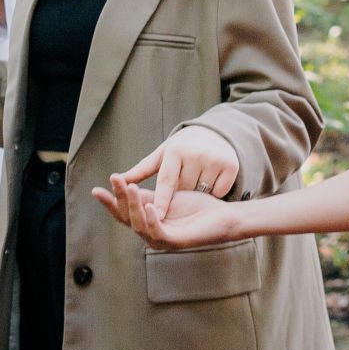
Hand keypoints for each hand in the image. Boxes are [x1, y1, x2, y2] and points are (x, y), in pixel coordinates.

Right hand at [92, 180, 245, 249]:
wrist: (223, 216)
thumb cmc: (196, 207)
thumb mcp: (167, 196)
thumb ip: (148, 195)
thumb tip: (125, 185)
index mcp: (147, 222)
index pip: (123, 212)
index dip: (111, 201)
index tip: (97, 188)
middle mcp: (151, 233)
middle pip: (127, 218)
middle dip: (118, 200)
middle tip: (113, 180)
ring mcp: (163, 240)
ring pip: (140, 225)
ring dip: (134, 205)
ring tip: (131, 187)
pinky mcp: (177, 242)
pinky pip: (160, 232)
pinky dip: (153, 219)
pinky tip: (150, 205)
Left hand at [106, 125, 239, 220]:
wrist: (216, 133)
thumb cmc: (182, 148)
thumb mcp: (163, 155)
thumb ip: (142, 169)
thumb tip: (118, 179)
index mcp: (175, 151)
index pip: (166, 181)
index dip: (160, 199)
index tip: (155, 215)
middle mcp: (195, 154)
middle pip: (185, 190)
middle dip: (181, 195)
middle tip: (183, 184)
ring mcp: (214, 160)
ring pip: (202, 192)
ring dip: (198, 194)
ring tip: (197, 180)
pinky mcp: (230, 166)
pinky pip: (219, 192)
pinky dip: (215, 193)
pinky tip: (212, 181)